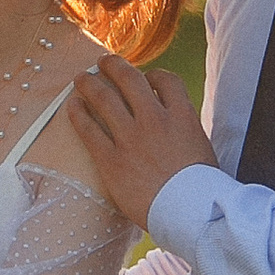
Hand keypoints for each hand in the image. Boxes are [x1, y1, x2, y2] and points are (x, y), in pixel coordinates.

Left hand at [71, 58, 216, 229]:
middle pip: (129, 79)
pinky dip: (77, 113)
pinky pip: (88, 129)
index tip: (145, 77)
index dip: (153, 74)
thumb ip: (186, 130)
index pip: (165, 80)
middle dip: (113, 66)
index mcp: (181, 116)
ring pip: (103, 98)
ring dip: (89, 83)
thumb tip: (178, 125)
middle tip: (103, 61)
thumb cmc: (201, 189)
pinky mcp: (111, 159)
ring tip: (80, 78)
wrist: (190, 213)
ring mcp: (131, 138)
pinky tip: (72, 106)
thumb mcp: (203, 148)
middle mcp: (154, 120)